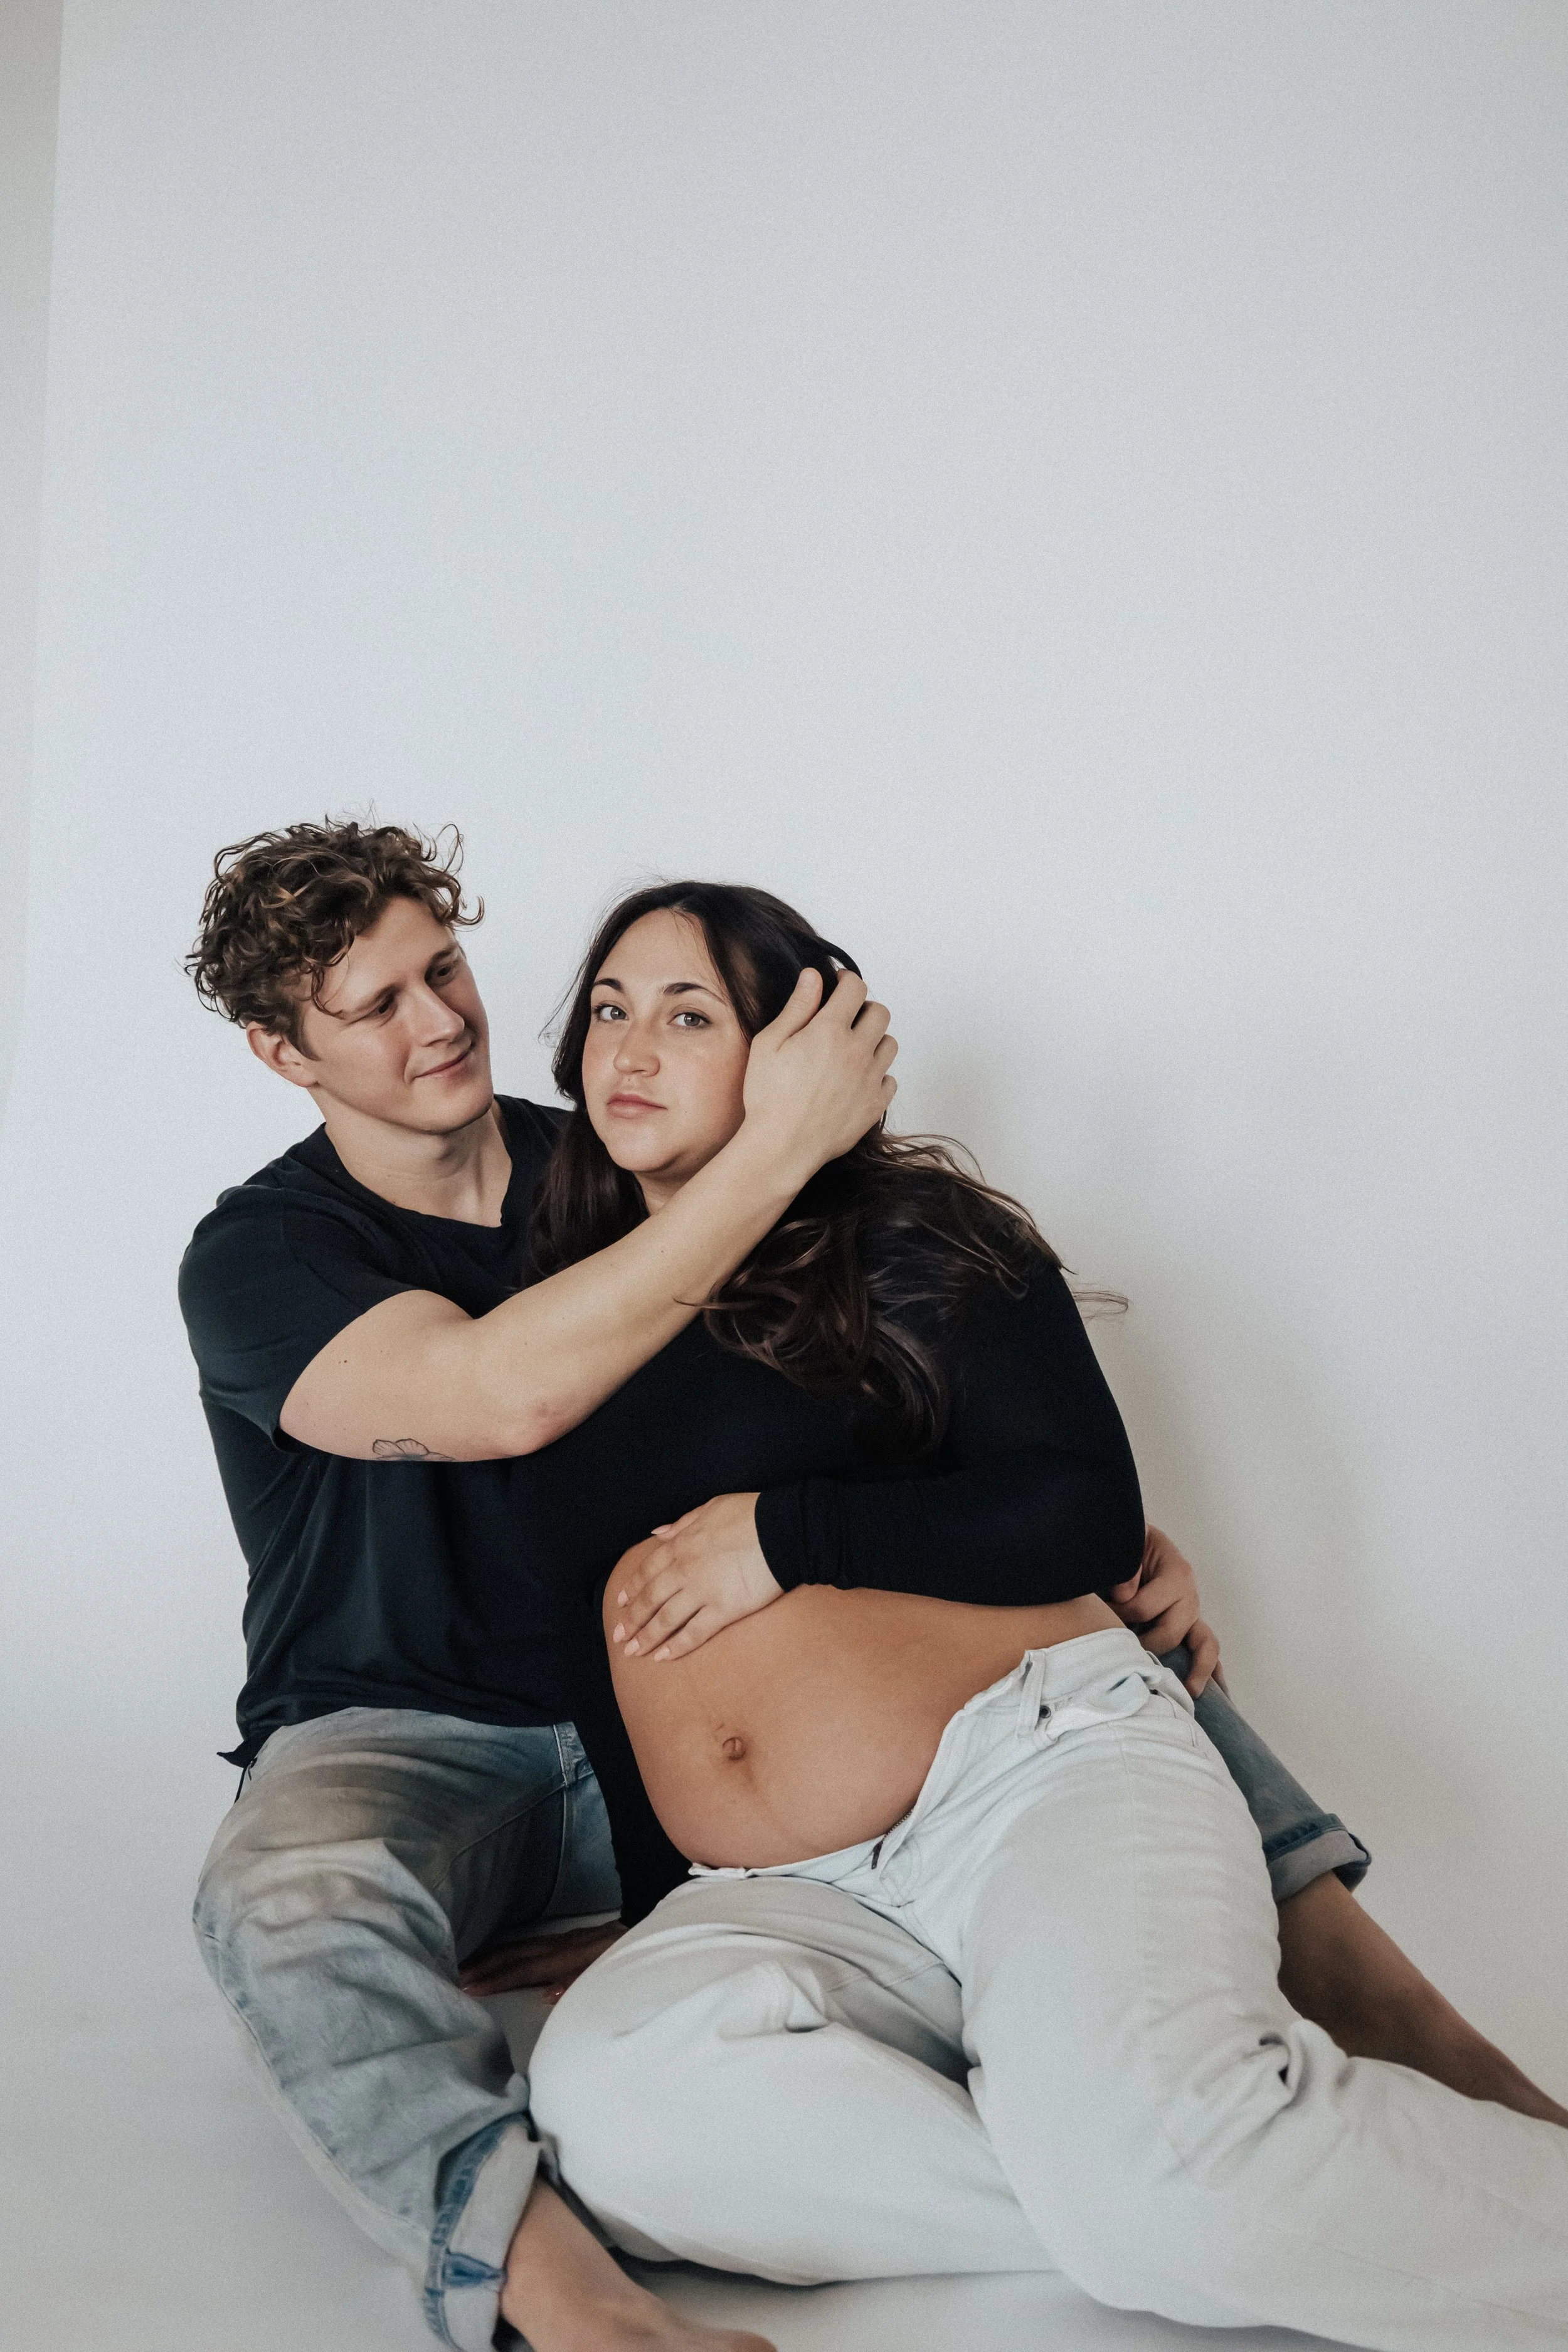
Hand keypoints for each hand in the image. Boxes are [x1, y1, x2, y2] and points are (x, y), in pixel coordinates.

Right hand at [458, 1919, 625, 2002]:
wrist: (653, 1935)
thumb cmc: (632, 1963)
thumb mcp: (611, 1974)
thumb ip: (580, 1983)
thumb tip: (547, 1996)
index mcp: (572, 1954)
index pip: (527, 1969)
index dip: (498, 1979)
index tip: (470, 1988)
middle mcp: (564, 1943)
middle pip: (517, 1954)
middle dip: (485, 1966)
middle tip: (454, 1978)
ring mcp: (565, 1938)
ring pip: (520, 1946)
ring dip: (491, 1957)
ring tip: (464, 1967)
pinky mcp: (568, 1938)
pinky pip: (529, 1943)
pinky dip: (507, 1949)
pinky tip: (494, 1955)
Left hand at [610, 1492, 782, 1661]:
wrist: (782, 1530)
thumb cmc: (750, 1515)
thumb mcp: (710, 1508)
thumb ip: (681, 1523)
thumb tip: (657, 1534)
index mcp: (681, 1545)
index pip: (647, 1571)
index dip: (632, 1589)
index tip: (621, 1603)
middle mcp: (685, 1570)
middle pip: (650, 1599)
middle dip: (633, 1620)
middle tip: (620, 1636)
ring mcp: (702, 1592)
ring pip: (665, 1620)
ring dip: (647, 1638)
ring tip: (633, 1652)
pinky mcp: (723, 1610)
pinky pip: (694, 1633)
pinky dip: (677, 1647)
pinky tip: (664, 1657)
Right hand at [740, 965, 897, 1187]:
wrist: (781, 1147)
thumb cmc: (769, 1096)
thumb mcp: (769, 1043)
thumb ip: (797, 1007)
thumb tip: (813, 976)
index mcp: (830, 1031)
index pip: (855, 989)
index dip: (847, 980)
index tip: (838, 984)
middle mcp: (857, 1051)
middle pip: (880, 1013)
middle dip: (864, 1008)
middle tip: (846, 1017)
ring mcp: (870, 1080)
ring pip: (890, 1044)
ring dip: (874, 1039)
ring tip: (852, 1049)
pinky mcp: (875, 1105)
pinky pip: (890, 1079)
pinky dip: (878, 1074)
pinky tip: (858, 1079)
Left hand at [1108, 1524, 1225, 1696]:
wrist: (1133, 1542)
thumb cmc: (1127, 1546)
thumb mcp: (1125, 1544)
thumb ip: (1125, 1567)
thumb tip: (1124, 1595)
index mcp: (1176, 1572)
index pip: (1145, 1606)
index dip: (1119, 1612)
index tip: (1100, 1611)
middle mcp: (1189, 1595)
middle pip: (1170, 1632)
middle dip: (1142, 1642)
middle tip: (1117, 1646)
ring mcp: (1193, 1614)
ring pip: (1203, 1646)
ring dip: (1194, 1670)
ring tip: (1188, 1693)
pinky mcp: (1192, 1627)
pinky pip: (1207, 1651)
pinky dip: (1211, 1672)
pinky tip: (1203, 1690)